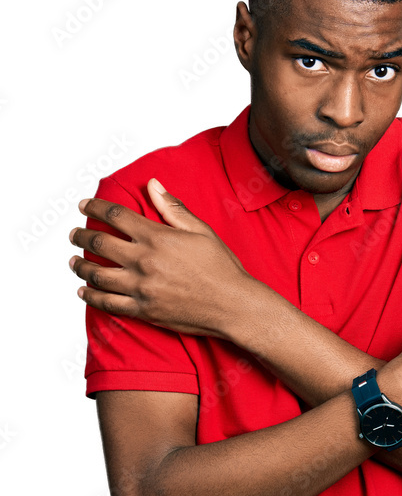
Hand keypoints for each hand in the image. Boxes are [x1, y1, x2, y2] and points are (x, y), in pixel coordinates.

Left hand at [68, 178, 251, 337]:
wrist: (233, 306)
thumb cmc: (222, 268)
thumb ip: (173, 208)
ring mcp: (142, 288)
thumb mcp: (201, 231)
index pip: (116, 215)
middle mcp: (144, 261)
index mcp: (158, 237)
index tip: (83, 205)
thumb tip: (152, 185)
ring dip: (80, 266)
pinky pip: (108, 303)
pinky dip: (91, 296)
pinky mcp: (143, 310)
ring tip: (73, 261)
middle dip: (81, 235)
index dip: (95, 207)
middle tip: (74, 234)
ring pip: (97, 274)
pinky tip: (83, 291)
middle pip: (100, 243)